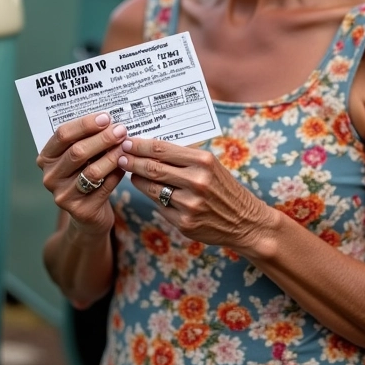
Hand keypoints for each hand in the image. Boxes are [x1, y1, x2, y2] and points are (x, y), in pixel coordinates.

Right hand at [37, 112, 127, 235]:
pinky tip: (125, 164)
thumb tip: (109, 120)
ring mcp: (64, 196)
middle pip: (77, 152)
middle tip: (121, 130)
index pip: (62, 135)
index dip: (85, 124)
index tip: (106, 117)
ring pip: (92, 171)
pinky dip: (117, 173)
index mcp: (46, 158)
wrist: (88, 214)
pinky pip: (105, 187)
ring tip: (126, 146)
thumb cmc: (84, 174)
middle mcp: (50, 177)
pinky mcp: (81, 210)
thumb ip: (87, 139)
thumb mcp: (80, 156)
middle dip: (102, 138)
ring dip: (112, 155)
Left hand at [118, 137, 271, 250]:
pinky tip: (147, 190)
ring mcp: (190, 204)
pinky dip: (151, 197)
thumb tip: (151, 146)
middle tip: (119, 155)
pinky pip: (160, 206)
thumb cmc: (224, 187)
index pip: (161, 149)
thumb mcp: (211, 164)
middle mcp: (196, 181)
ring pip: (152, 188)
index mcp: (203, 161)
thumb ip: (184, 156)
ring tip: (130, 172)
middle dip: (131, 160)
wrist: (244, 221)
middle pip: (153, 168)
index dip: (139, 145)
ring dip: (136, 179)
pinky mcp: (185, 223)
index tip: (126, 141)